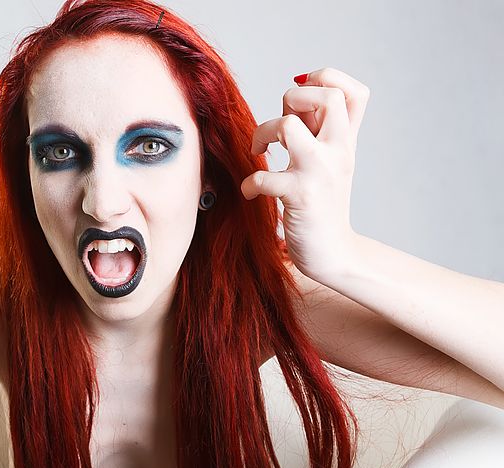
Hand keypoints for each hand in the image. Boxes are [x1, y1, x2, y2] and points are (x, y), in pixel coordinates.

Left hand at [241, 68, 369, 281]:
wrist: (332, 252)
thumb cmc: (322, 205)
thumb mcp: (328, 161)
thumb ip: (316, 128)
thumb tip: (295, 95)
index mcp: (345, 141)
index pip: (355, 92)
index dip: (328, 79)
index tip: (302, 92)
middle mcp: (338, 151)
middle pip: (327, 96)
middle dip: (293, 97)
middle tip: (280, 125)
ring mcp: (320, 173)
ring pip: (288, 126)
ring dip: (262, 133)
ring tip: (259, 153)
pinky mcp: (300, 197)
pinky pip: (263, 177)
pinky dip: (248, 183)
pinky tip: (250, 192)